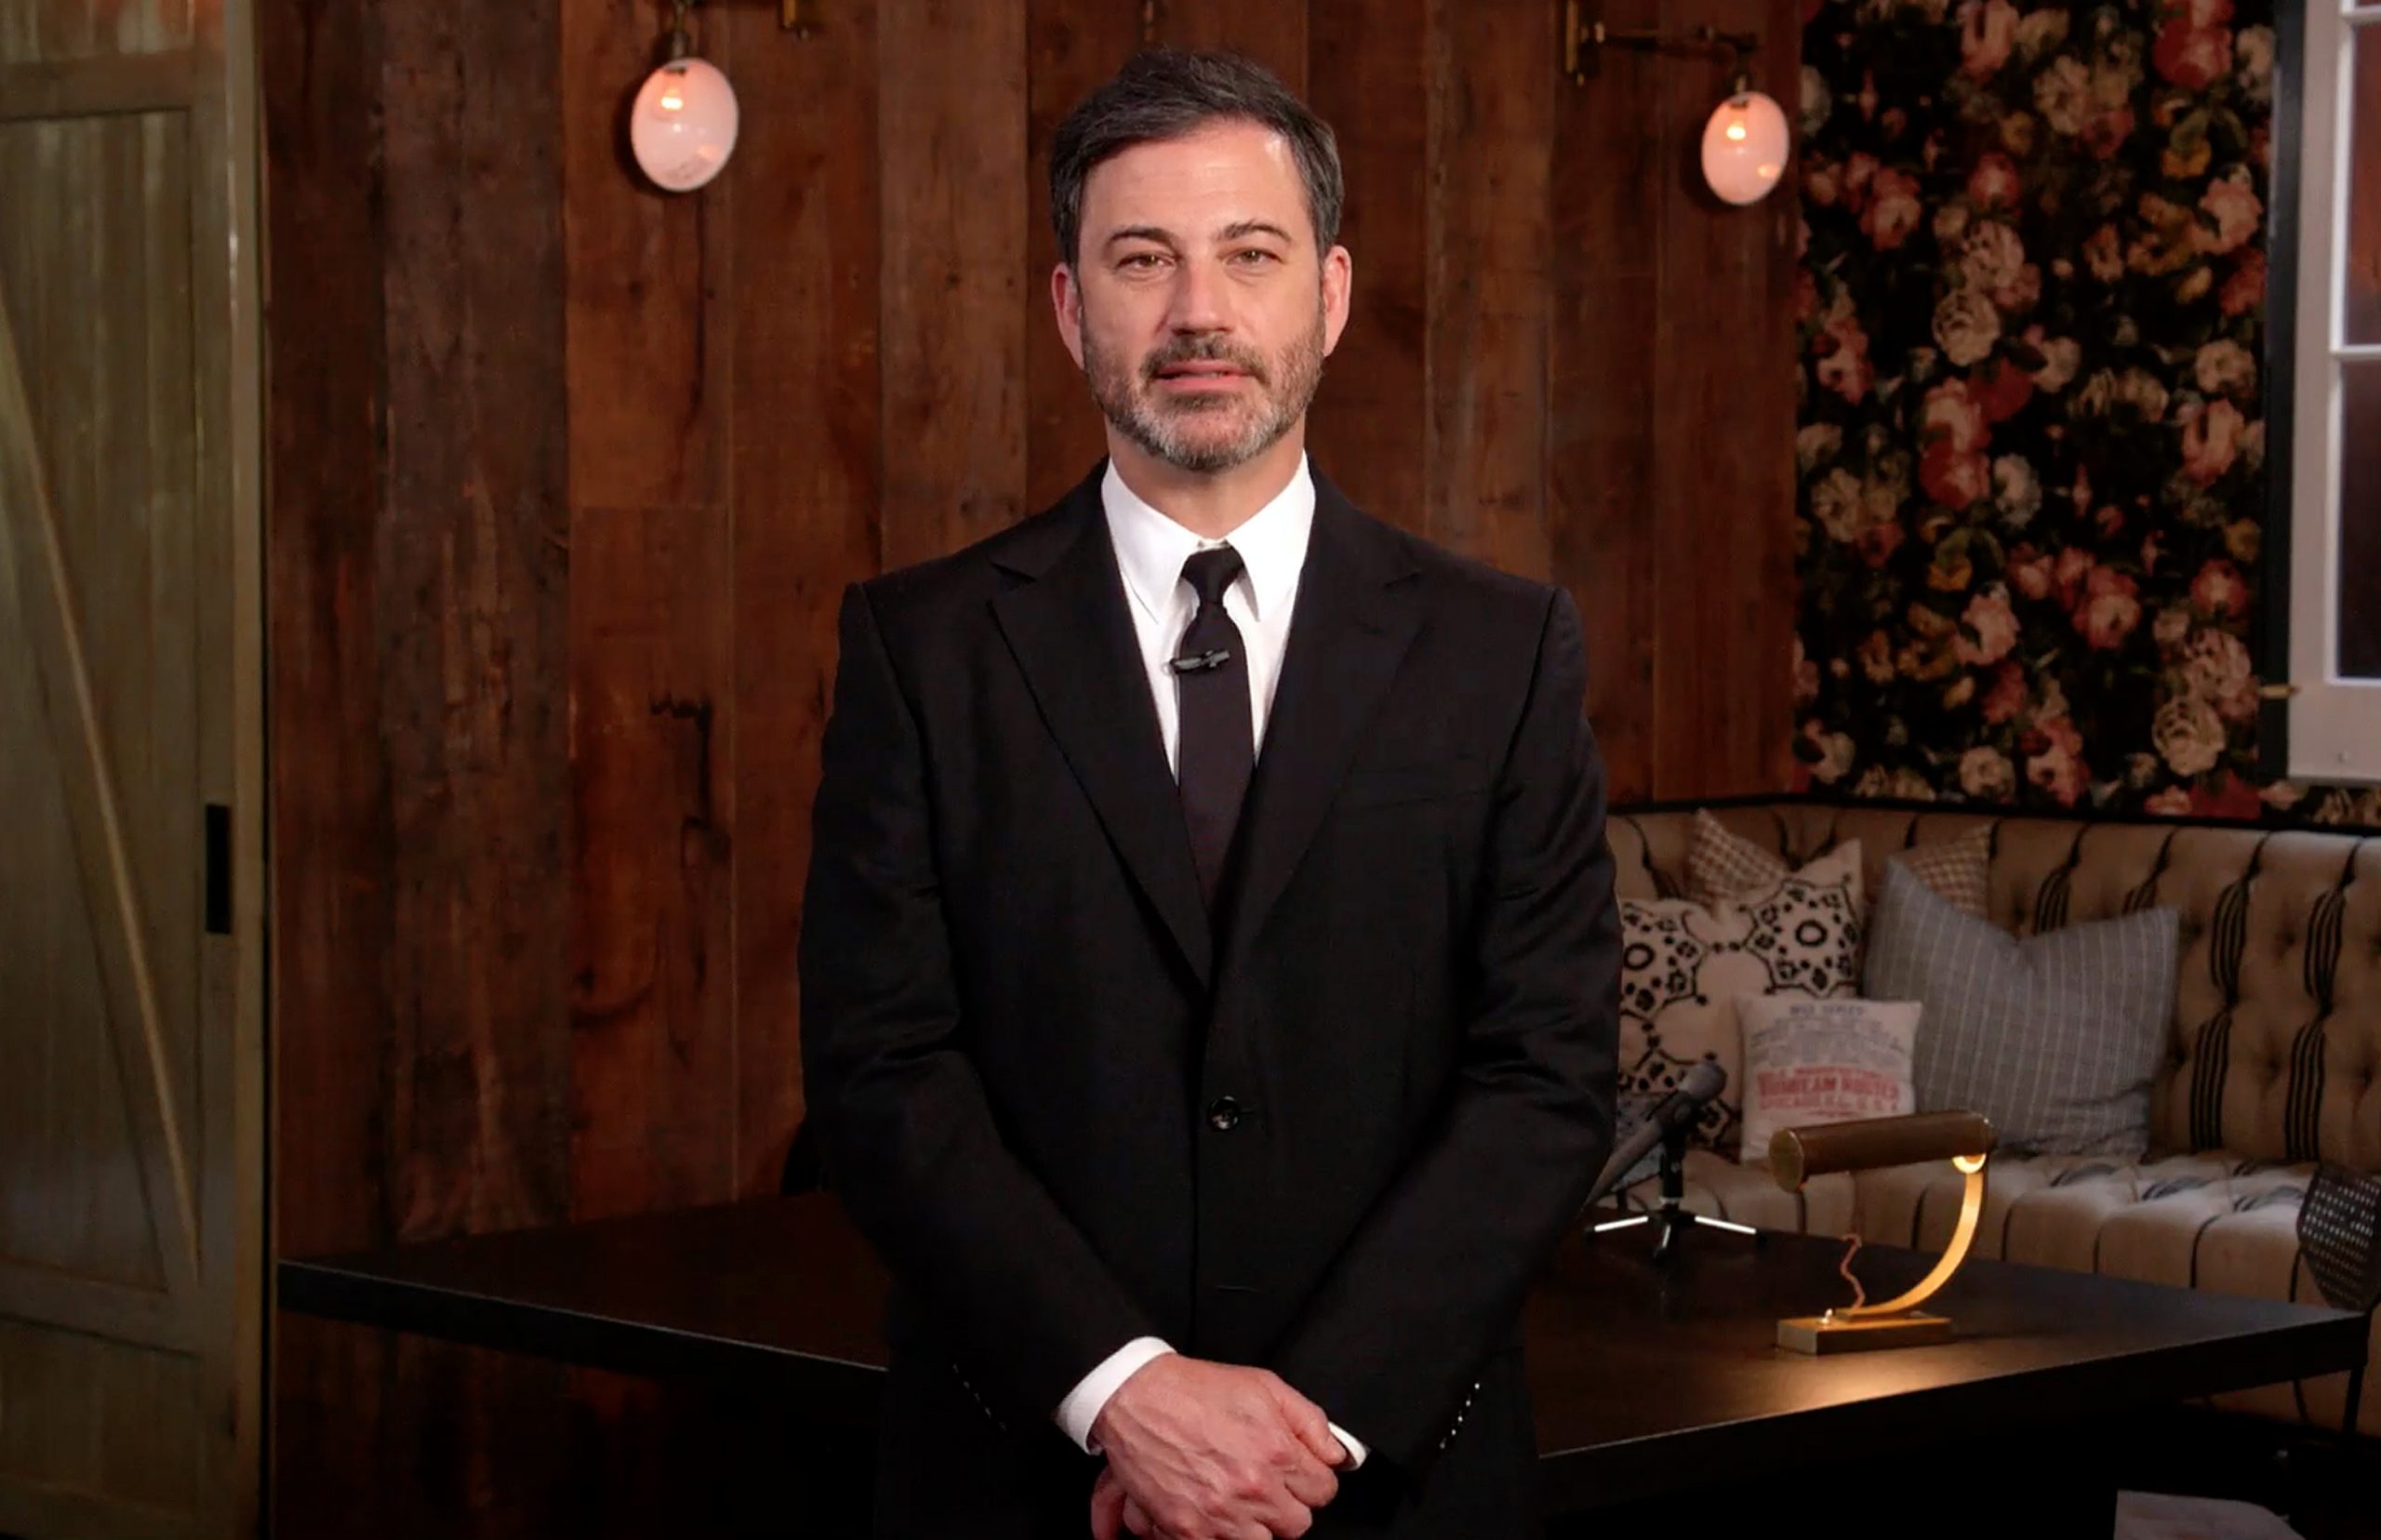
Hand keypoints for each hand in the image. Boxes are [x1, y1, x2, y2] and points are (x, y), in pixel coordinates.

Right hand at [1087, 1355, 1347, 1538]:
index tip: (1297, 1475)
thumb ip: (1310, 1422)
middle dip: (1285, 1505)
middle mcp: (1254, 1489)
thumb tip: (1338, 1454)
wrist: (1137, 1398)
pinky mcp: (1188, 1531)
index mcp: (1277, 1452)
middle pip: (1297, 1524)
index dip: (1311, 1480)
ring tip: (1238, 1501)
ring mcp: (1221, 1514)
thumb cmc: (1196, 1390)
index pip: (1324, 1491)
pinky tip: (1214, 1513)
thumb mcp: (1265, 1387)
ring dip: (1255, 1525)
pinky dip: (1219, 1535)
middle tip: (1266, 1487)